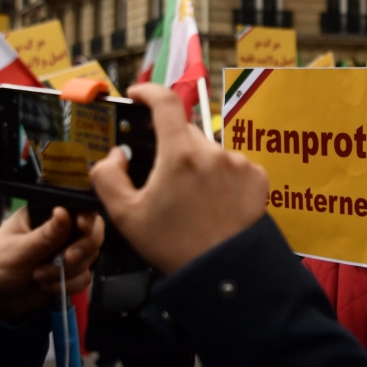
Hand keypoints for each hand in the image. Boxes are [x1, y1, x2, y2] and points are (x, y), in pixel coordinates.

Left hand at [0, 206, 103, 320]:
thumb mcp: (18, 249)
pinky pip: (84, 277)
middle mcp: (62, 229)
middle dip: (82, 248)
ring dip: (68, 271)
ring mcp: (67, 250)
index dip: (87, 217)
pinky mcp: (70, 272)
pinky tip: (47, 286)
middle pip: (93, 231)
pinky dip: (69, 285)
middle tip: (66, 259)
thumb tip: (64, 212)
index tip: (82, 227)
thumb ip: (45, 235)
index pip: (78, 207)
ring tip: (39, 276)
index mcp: (46, 213)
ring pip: (90, 257)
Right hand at [90, 84, 268, 273]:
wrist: (224, 274)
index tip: (138, 94)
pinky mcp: (257, 178)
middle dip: (170, 148)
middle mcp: (213, 152)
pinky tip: (215, 205)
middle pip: (185, 132)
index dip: (148, 92)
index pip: (165, 102)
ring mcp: (239, 163)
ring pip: (209, 151)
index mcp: (179, 155)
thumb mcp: (125, 216)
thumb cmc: (174, 247)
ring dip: (197, 165)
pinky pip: (233, 166)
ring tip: (192, 203)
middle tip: (163, 182)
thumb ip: (108, 177)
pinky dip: (221, 178)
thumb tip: (114, 156)